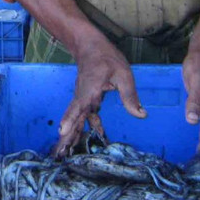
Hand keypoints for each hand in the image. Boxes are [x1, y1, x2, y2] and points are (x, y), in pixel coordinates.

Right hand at [56, 37, 146, 155]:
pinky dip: (77, 127)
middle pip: (73, 118)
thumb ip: (130, 96)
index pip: (78, 106)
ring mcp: (81, 98)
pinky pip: (80, 116)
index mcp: (90, 90)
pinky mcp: (83, 100)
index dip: (70, 119)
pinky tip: (78, 139)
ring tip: (63, 152)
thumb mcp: (123, 75)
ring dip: (70, 135)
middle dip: (66, 136)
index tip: (62, 130)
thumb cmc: (107, 58)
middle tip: (59, 153)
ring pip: (75, 119)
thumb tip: (140, 115)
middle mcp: (82, 96)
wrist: (90, 46)